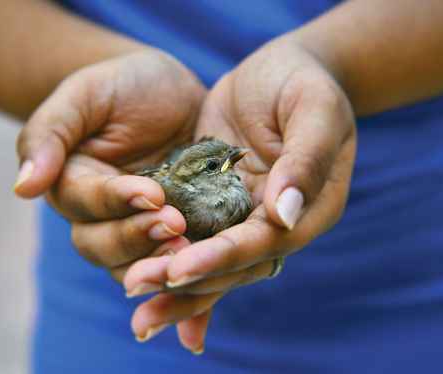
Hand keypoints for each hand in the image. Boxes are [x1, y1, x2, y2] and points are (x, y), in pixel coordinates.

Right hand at [12, 49, 212, 349]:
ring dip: (161, 268)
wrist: (166, 91)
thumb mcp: (85, 94)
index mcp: (74, 185)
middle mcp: (101, 217)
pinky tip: (204, 305)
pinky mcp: (176, 235)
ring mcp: (137, 230)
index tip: (151, 194)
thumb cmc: (121, 85)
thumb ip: (50, 132)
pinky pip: (174, 268)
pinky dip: (186, 290)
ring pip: (134, 268)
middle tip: (176, 226)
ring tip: (195, 254)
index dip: (117, 203)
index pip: (88, 205)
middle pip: (104, 248)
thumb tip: (23, 187)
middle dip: (138, 240)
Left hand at [125, 36, 356, 349]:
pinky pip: (189, 232)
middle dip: (184, 279)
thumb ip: (305, 161)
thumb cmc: (305, 83)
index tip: (178, 269)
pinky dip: (164, 252)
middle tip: (134, 286)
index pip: (261, 245)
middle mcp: (274, 225)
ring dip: (168, 278)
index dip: (221, 258)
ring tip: (128, 290)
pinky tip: (131, 267)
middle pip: (230, 265)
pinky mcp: (213, 201)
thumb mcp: (315, 110)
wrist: (280, 71)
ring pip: (206, 257)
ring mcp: (241, 215)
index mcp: (308, 211)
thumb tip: (283, 216)